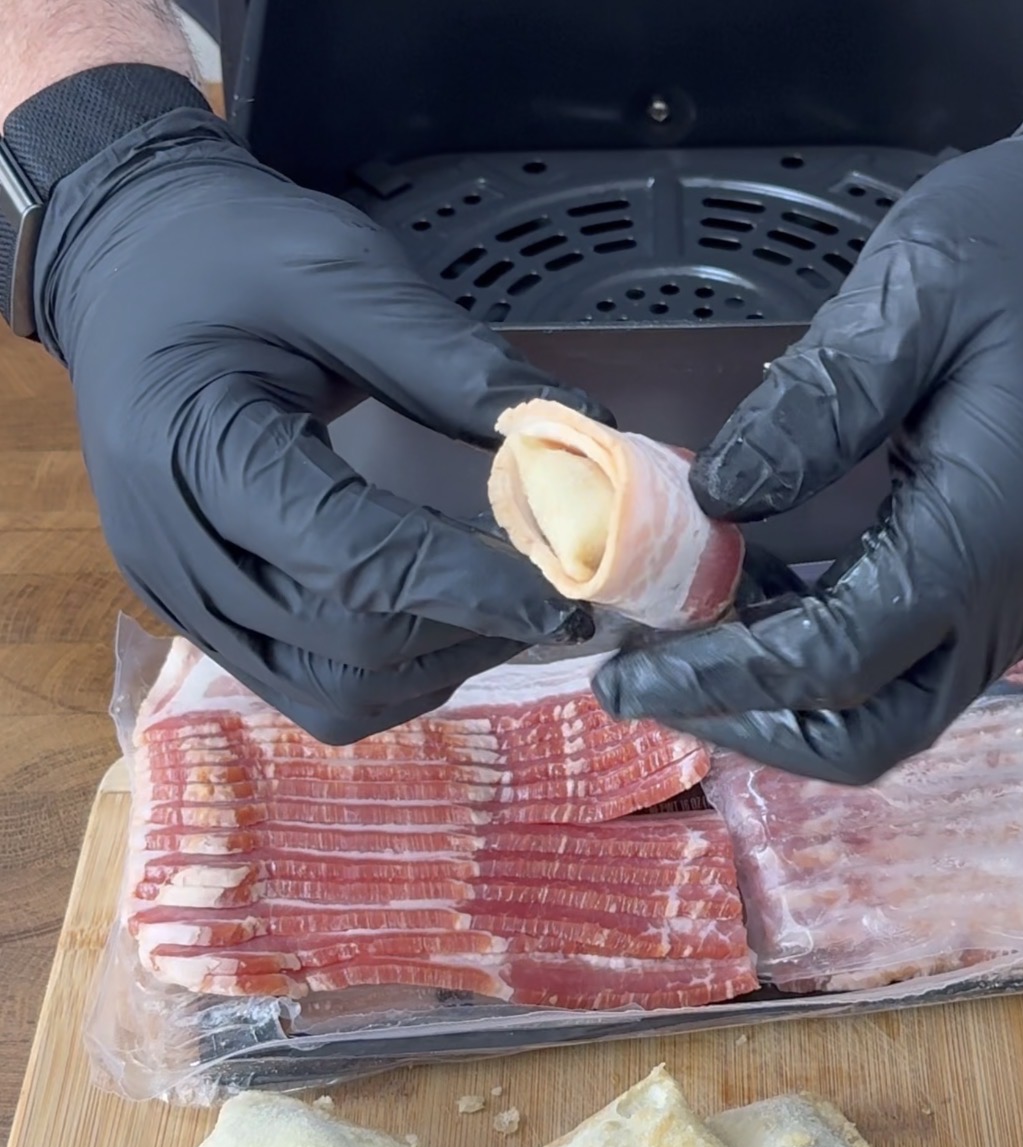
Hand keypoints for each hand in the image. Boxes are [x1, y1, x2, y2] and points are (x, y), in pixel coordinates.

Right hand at [33, 106, 608, 741]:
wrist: (122, 260)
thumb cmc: (227, 251)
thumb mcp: (341, 273)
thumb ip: (454, 366)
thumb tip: (577, 436)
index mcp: (196, 445)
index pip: (352, 558)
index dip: (470, 586)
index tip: (562, 590)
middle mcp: (173, 548)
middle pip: (347, 646)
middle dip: (464, 632)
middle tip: (547, 596)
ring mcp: (179, 599)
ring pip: (330, 695)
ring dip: (433, 668)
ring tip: (498, 612)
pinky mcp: (198, 623)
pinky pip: (306, 689)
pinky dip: (389, 675)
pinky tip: (438, 622)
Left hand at [593, 114, 1022, 783]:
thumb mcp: (916, 291)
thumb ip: (814, 404)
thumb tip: (715, 498)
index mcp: (984, 535)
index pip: (830, 661)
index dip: (718, 678)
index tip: (622, 673)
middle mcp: (1010, 599)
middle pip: (867, 734)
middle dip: (751, 725)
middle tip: (651, 677)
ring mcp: (1017, 603)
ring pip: (891, 713)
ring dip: (785, 700)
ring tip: (689, 638)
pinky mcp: (1008, 585)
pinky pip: (911, 663)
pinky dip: (827, 659)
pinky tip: (760, 601)